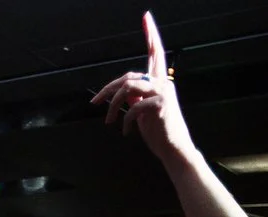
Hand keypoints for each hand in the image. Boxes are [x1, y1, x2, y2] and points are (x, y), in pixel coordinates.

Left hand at [90, 12, 193, 160]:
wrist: (173, 149)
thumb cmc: (159, 131)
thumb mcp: (143, 110)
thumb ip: (135, 97)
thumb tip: (123, 91)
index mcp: (159, 81)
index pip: (155, 52)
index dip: (150, 34)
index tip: (145, 16)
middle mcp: (163, 82)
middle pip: (128, 76)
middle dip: (107, 89)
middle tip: (94, 103)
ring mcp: (163, 92)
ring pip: (128, 87)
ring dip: (113, 105)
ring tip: (108, 121)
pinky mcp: (161, 105)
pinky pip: (133, 107)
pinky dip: (125, 120)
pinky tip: (126, 131)